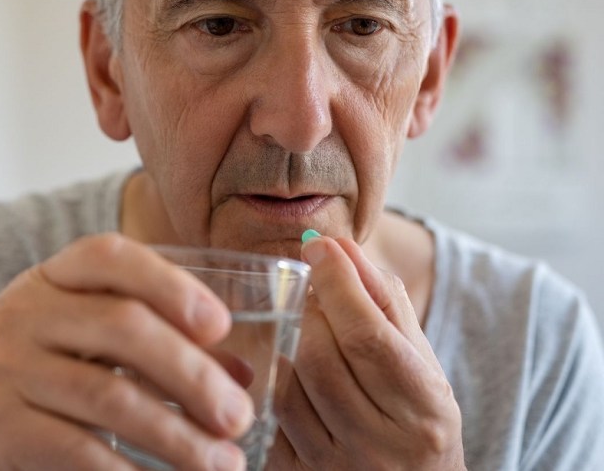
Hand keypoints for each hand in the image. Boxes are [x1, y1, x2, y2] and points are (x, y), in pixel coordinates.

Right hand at [0, 234, 252, 469]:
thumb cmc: (15, 371)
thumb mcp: (70, 340)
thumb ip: (149, 349)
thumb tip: (240, 377)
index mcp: (49, 279)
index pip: (111, 256)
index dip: (172, 285)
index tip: (221, 327)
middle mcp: (25, 311)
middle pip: (125, 328)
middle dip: (193, 375)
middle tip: (238, 416)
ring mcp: (4, 366)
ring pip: (110, 398)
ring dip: (177, 436)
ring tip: (221, 463)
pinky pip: (76, 449)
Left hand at [267, 236, 464, 469]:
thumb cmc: (417, 413)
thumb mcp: (418, 356)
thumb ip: (383, 300)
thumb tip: (338, 246)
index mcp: (424, 409)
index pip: (367, 335)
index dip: (337, 284)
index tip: (319, 247)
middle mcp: (380, 446)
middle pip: (320, 357)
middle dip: (310, 312)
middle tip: (315, 297)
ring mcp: (335, 467)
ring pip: (288, 388)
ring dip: (289, 345)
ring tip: (306, 331)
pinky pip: (269, 418)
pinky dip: (273, 384)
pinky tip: (289, 369)